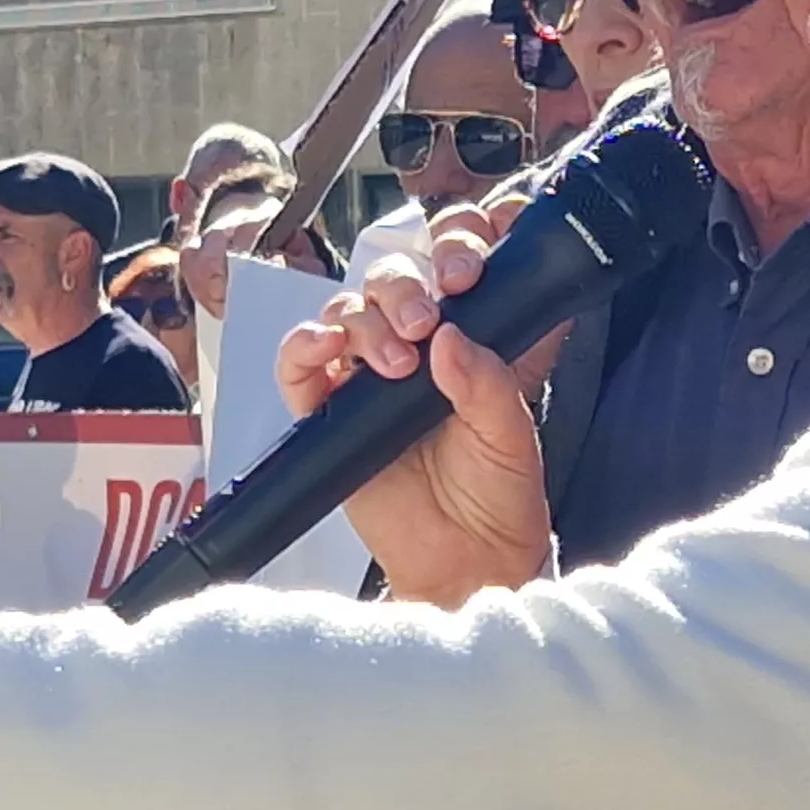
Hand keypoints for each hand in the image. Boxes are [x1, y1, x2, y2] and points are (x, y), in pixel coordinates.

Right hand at [275, 205, 558, 605]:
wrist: (466, 562)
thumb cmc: (499, 496)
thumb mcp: (510, 435)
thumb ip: (487, 383)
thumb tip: (449, 337)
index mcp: (469, 338)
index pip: (450, 264)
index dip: (454, 247)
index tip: (467, 269)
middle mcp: (416, 346)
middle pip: (391, 280)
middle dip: (405, 287)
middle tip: (425, 321)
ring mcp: (367, 376)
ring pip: (346, 312)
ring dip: (365, 321)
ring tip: (395, 363)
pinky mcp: (328, 411)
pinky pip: (299, 366)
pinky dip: (302, 347)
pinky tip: (325, 348)